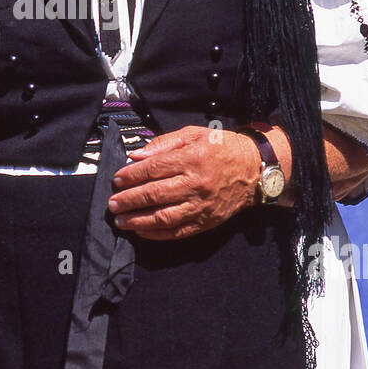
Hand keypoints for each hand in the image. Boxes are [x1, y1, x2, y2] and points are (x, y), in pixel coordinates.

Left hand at [107, 125, 262, 239]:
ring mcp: (202, 205)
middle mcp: (196, 183)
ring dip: (138, 220)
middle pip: (155, 194)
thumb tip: (136, 156)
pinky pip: (178, 232)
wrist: (254, 169)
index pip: (154, 169)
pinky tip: (141, 231)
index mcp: (192, 158)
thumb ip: (163, 144)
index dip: (132, 175)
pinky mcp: (207, 221)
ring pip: (164, 217)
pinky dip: (157, 234)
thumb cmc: (221, 147)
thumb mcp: (194, 134)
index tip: (117, 179)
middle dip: (129, 200)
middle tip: (112, 203)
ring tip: (121, 220)